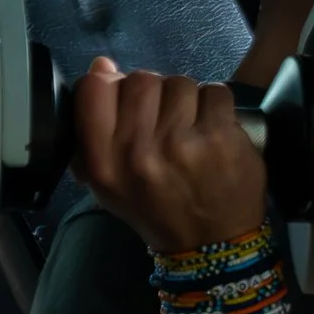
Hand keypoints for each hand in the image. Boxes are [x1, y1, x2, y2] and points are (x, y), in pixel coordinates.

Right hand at [70, 58, 268, 261]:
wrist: (211, 247)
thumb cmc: (157, 210)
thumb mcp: (110, 182)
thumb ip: (96, 125)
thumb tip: (103, 66)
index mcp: (104, 163)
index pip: (93, 89)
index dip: (110, 85)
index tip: (125, 101)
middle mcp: (138, 152)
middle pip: (139, 80)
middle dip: (154, 94)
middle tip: (165, 120)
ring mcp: (181, 143)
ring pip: (178, 83)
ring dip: (186, 100)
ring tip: (191, 128)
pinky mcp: (220, 137)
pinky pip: (214, 92)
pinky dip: (216, 106)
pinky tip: (214, 129)